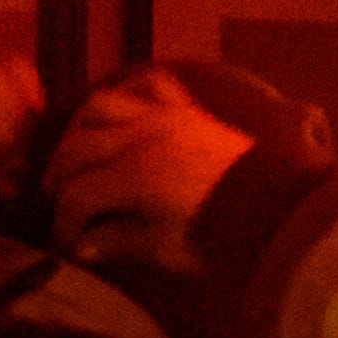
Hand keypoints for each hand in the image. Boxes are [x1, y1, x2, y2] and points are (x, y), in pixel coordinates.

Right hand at [47, 62, 260, 274]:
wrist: (280, 208)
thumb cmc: (224, 236)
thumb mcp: (167, 248)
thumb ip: (119, 242)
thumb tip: (80, 246)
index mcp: (132, 177)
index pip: (75, 196)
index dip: (63, 224)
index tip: (66, 245)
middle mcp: (138, 137)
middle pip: (74, 149)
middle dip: (58, 180)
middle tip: (56, 205)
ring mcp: (161, 117)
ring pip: (99, 107)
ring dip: (77, 132)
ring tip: (73, 158)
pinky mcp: (184, 111)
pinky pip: (145, 89)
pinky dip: (124, 99)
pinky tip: (116, 118)